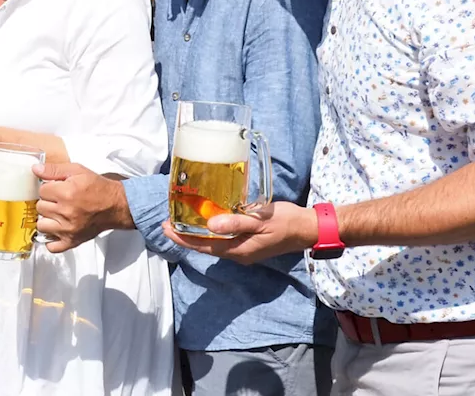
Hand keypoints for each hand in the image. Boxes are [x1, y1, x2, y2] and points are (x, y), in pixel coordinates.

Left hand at [33, 162, 131, 252]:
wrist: (115, 205)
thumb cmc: (98, 188)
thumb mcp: (77, 171)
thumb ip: (54, 170)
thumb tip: (35, 169)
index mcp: (66, 193)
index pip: (41, 191)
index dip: (48, 188)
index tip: (56, 189)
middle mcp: (66, 212)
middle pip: (40, 207)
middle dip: (47, 202)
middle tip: (58, 201)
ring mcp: (68, 229)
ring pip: (41, 225)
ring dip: (47, 219)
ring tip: (56, 214)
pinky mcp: (72, 241)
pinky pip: (51, 246)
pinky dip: (51, 239)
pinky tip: (56, 230)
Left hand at [161, 201, 316, 263]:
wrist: (308, 229)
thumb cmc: (286, 222)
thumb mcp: (261, 220)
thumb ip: (236, 222)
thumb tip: (211, 224)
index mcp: (239, 250)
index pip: (203, 246)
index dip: (183, 238)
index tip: (166, 229)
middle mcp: (238, 253)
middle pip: (205, 246)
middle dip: (185, 236)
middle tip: (167, 223)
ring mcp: (244, 250)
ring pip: (213, 243)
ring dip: (196, 233)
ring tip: (181, 221)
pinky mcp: (249, 243)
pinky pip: (223, 239)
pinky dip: (210, 232)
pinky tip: (205, 221)